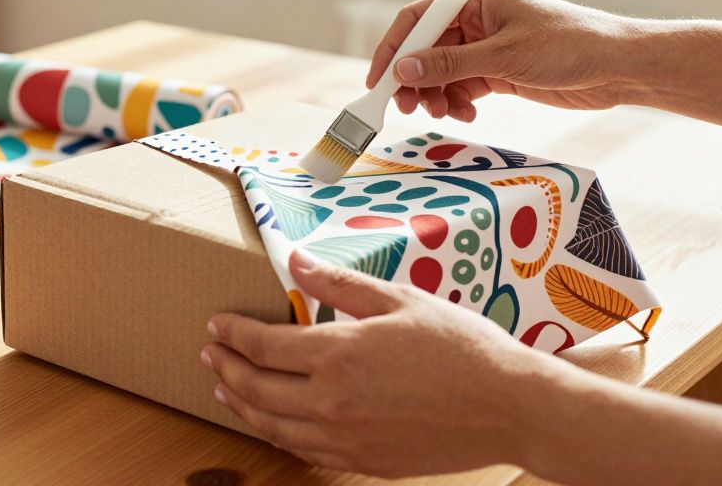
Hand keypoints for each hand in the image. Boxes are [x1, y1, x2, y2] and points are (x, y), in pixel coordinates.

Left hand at [201, 250, 574, 477]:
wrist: (511, 407)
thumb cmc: (463, 347)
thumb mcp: (400, 299)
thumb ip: (340, 286)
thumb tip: (296, 261)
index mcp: (338, 355)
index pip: (262, 346)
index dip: (232, 334)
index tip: (216, 324)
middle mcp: (331, 402)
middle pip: (255, 388)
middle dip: (226, 368)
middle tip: (210, 354)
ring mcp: (346, 438)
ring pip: (272, 426)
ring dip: (241, 404)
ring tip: (226, 389)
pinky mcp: (364, 461)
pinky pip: (304, 451)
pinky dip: (277, 433)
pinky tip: (272, 422)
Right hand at [365, 0, 634, 121]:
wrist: (617, 67)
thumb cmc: (569, 45)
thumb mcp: (504, 56)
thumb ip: (450, 65)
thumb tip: (403, 71)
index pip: (418, 19)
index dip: (394, 48)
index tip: (378, 80)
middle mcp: (476, 19)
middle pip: (425, 49)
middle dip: (414, 79)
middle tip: (408, 107)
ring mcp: (486, 46)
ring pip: (441, 72)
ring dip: (435, 95)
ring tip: (443, 114)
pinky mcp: (498, 70)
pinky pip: (461, 86)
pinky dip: (457, 102)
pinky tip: (466, 114)